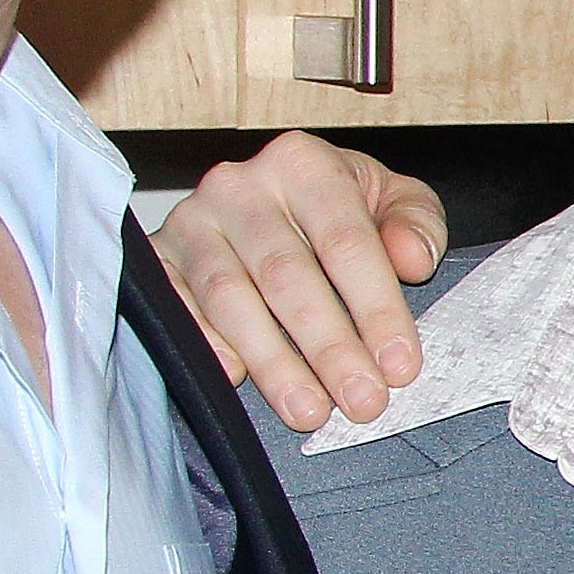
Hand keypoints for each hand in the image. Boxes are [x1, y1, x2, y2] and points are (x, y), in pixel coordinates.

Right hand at [160, 129, 444, 431]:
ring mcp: (191, 222)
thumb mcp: (393, 200)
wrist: (266, 200)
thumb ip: (415, 224)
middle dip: (328, 346)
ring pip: (230, 298)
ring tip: (309, 409)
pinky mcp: (158, 258)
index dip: (375, 307)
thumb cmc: (337, 207)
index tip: (399, 364)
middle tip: (361, 400)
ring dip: (272, 360)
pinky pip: (175, 306)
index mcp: (303, 164)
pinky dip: (205, 343)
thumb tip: (413, 257)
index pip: (345, 241)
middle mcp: (238, 187)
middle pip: (286, 275)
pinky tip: (237, 376)